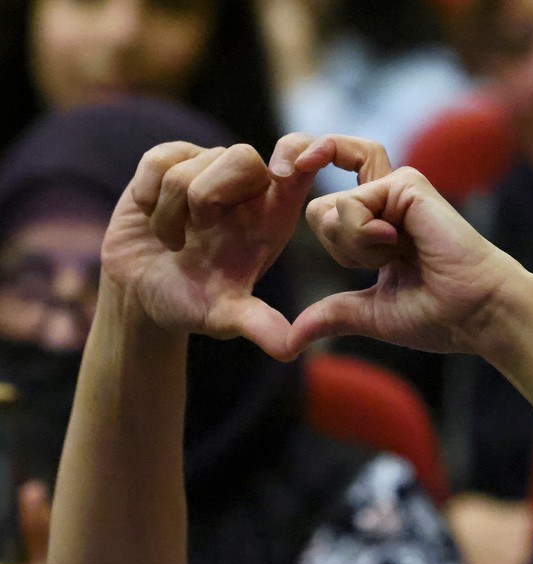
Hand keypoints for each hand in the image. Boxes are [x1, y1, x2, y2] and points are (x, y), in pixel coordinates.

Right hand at [101, 134, 390, 359]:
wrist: (139, 296)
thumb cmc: (192, 303)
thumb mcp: (226, 317)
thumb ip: (258, 325)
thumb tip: (291, 349)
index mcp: (274, 214)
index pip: (301, 163)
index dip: (302, 152)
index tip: (290, 169)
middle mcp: (245, 187)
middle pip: (242, 156)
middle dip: (209, 197)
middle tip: (199, 233)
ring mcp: (206, 169)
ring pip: (194, 164)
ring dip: (172, 210)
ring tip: (173, 241)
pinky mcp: (166, 162)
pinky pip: (159, 160)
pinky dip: (148, 194)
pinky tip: (151, 218)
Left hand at [288, 167, 521, 354]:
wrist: (475, 313)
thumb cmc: (438, 316)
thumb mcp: (371, 315)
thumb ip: (333, 314)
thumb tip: (292, 340)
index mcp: (382, 223)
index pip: (331, 196)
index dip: (307, 176)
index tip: (286, 176)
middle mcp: (388, 199)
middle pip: (318, 210)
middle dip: (336, 251)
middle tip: (382, 264)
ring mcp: (397, 187)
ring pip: (329, 210)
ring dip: (353, 249)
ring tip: (398, 256)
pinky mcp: (406, 184)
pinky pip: (349, 205)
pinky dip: (362, 237)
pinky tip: (398, 246)